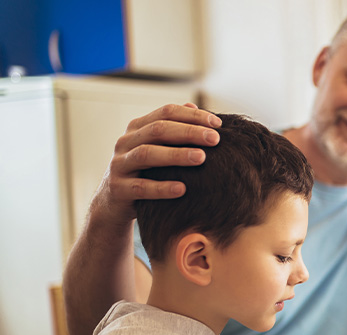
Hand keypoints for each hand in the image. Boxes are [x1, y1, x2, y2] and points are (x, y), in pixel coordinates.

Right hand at [94, 103, 221, 222]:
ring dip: (176, 155)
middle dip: (189, 132)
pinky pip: (140, 187)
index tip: (218, 124)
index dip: (193, 116)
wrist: (113, 202)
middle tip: (215, 138)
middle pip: (158, 130)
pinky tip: (182, 189)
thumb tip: (193, 105)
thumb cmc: (143, 172)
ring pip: (147, 154)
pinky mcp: (118, 189)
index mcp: (137, 128)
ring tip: (201, 158)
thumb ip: (172, 129)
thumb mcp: (156, 148)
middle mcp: (125, 142)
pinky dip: (161, 187)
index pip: (166, 112)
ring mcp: (119, 165)